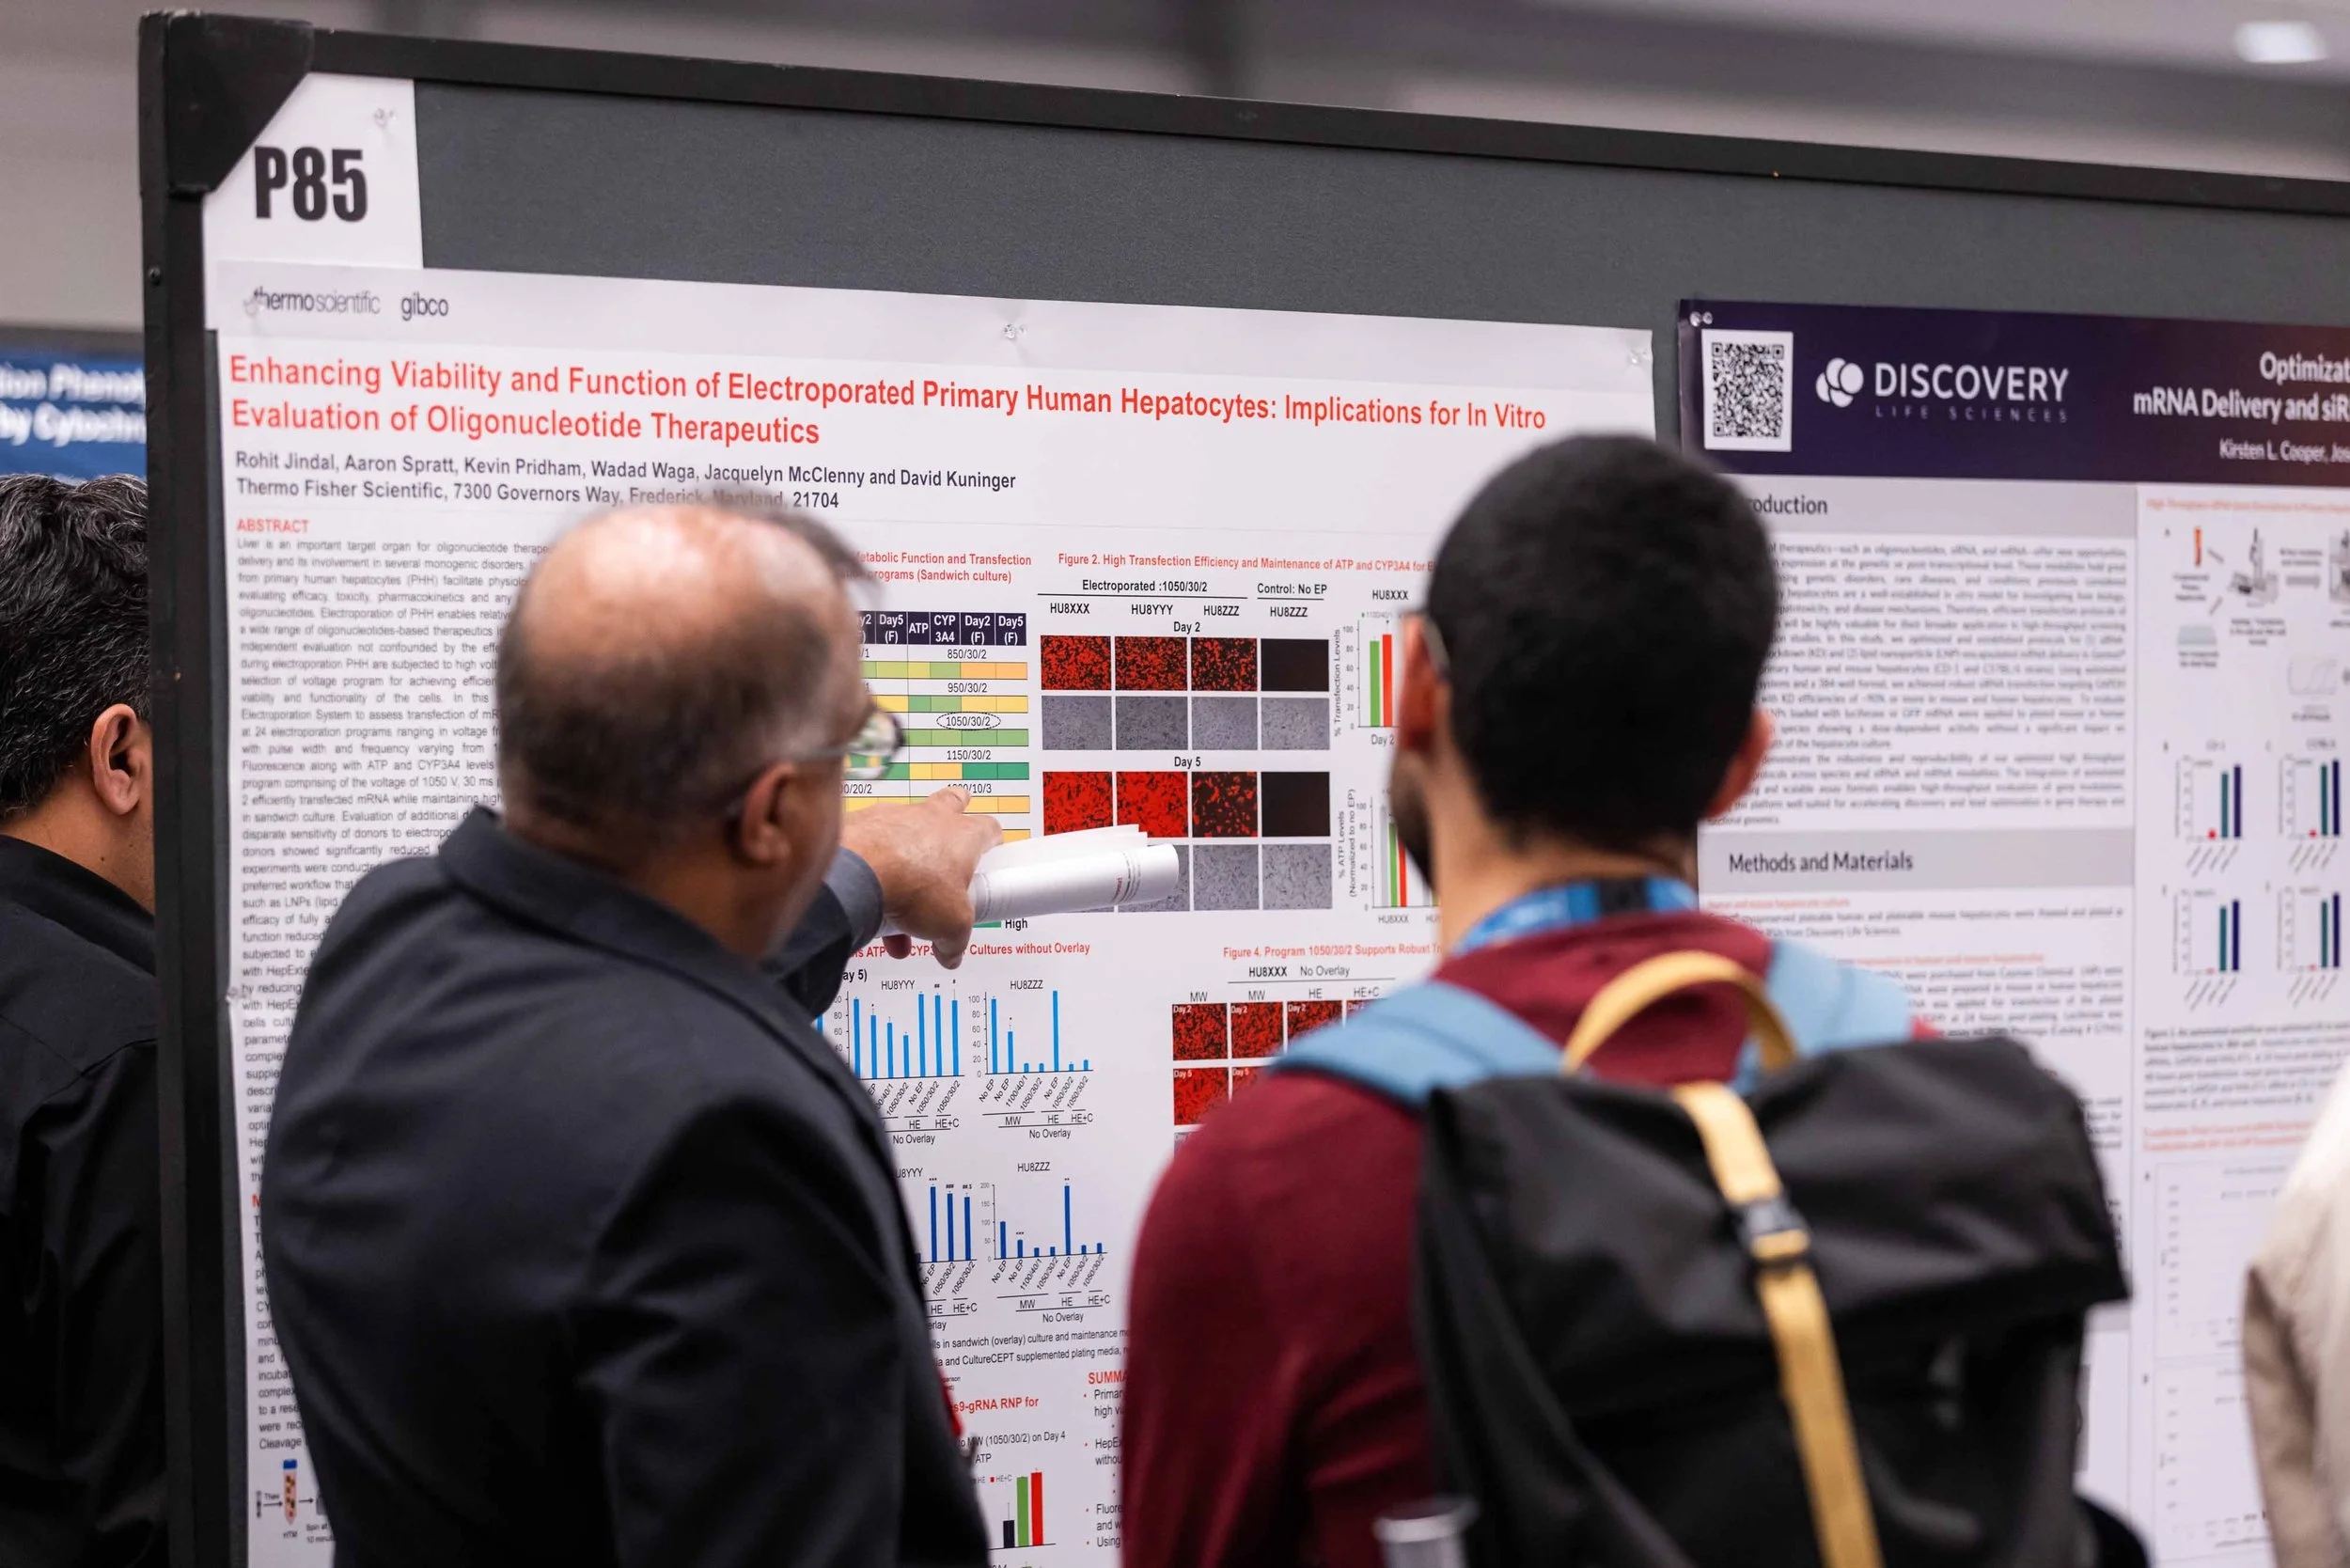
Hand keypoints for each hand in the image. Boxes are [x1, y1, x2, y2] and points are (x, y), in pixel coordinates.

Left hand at [838, 787, 1002, 968]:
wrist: (858, 873)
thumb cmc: (912, 884)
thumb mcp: (951, 924)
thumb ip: (956, 940)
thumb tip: (951, 953)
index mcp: (963, 835)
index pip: (989, 828)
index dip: (992, 841)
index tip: (990, 855)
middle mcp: (930, 818)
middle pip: (951, 803)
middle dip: (954, 817)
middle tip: (951, 842)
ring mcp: (894, 818)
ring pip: (906, 832)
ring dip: (907, 864)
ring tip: (899, 908)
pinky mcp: (863, 825)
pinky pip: (873, 845)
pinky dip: (874, 870)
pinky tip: (870, 905)